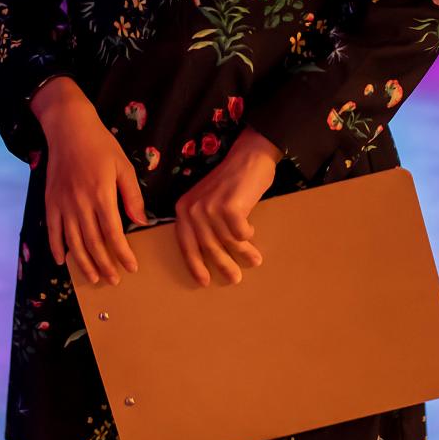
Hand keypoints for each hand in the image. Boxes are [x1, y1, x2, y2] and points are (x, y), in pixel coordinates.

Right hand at [31, 77, 145, 285]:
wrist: (69, 128)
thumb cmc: (101, 145)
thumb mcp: (124, 166)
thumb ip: (132, 196)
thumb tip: (141, 221)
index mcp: (102, 194)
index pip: (113, 233)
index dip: (122, 253)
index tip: (131, 267)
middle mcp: (81, 203)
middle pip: (93, 243)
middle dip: (104, 265)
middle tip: (113, 280)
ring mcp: (63, 204)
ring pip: (73, 242)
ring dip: (84, 263)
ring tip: (93, 278)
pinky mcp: (51, 201)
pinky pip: (53, 230)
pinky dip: (57, 247)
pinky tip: (63, 261)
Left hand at [174, 127, 280, 286]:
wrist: (249, 157)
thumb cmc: (231, 181)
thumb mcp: (208, 200)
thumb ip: (204, 223)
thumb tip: (213, 256)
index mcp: (183, 208)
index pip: (186, 244)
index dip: (195, 265)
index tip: (203, 282)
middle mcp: (193, 209)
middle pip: (208, 247)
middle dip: (223, 265)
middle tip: (234, 279)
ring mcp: (210, 207)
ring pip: (227, 242)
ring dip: (243, 253)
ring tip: (255, 260)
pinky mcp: (230, 207)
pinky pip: (241, 233)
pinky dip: (248, 235)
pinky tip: (252, 231)